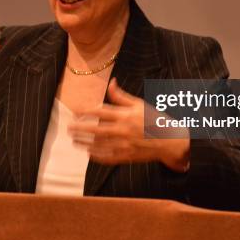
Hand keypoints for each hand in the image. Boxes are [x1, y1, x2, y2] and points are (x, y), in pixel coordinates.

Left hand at [68, 78, 189, 171]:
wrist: (170, 141)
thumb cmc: (155, 120)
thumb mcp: (139, 104)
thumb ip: (122, 96)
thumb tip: (111, 82)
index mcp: (126, 115)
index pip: (101, 112)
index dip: (86, 111)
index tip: (76, 112)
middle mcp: (123, 130)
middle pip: (96, 129)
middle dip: (81, 128)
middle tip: (68, 127)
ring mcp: (125, 145)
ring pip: (100, 145)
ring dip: (85, 142)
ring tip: (74, 140)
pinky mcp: (127, 157)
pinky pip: (108, 157)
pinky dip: (96, 156)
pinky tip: (88, 153)